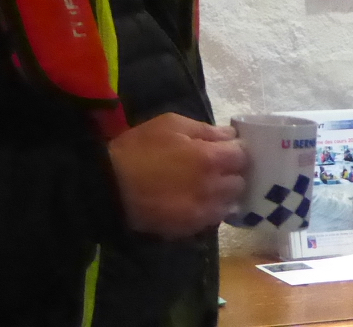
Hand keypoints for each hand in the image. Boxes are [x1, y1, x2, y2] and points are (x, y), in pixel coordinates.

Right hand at [107, 113, 246, 238]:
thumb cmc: (139, 148)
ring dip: (224, 194)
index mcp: (209, 157)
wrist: (110, 186)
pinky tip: (197, 201)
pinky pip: (213, 219)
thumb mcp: (171, 124)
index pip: (242, 155)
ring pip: (230, 203)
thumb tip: (230, 135)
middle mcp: (212, 187)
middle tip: (218, 167)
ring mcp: (202, 211)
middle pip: (239, 181)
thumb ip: (205, 129)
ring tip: (208, 186)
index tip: (227, 148)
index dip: (236, 150)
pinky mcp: (190, 228)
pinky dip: (210, 209)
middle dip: (232, 172)